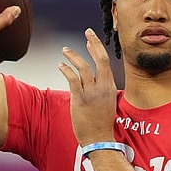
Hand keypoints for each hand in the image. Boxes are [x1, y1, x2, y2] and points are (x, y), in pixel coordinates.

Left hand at [58, 28, 117, 145]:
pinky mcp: (80, 99)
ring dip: (74, 56)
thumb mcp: (107, 103)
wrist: (99, 139)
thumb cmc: (101, 123)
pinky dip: (66, 70)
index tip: (90, 40)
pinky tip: (60, 65)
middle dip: (93, 43)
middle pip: (100, 58)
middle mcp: (103, 87)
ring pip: (84, 67)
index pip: (105, 62)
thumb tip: (97, 81)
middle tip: (87, 31)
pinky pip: (73, 79)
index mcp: (110, 86)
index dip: (98, 48)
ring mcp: (92, 92)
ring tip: (65, 50)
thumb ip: (103, 90)